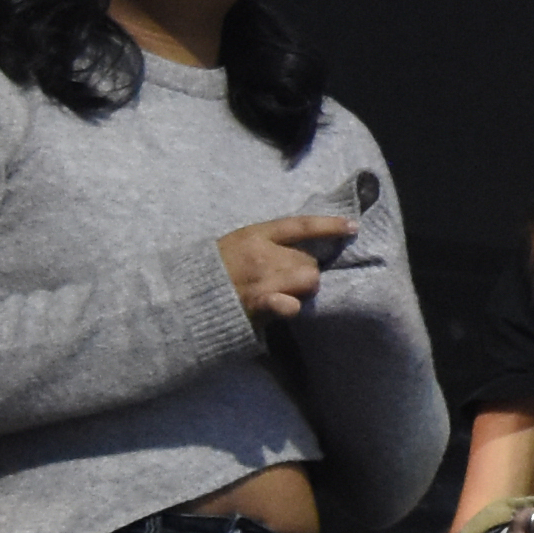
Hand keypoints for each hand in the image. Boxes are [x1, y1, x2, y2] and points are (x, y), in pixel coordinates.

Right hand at [221, 212, 359, 326]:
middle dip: (306, 271)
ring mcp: (262, 279)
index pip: (300, 225)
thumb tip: (299, 247)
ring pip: (309, 281)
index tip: (352, 226)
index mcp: (254, 234)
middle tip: (288, 280)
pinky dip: (291, 306)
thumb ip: (264, 244)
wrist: (180, 297)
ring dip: (302, 289)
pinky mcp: (260, 302)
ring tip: (283, 293)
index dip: (329, 225)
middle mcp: (262, 254)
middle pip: (310, 261)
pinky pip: (293, 304)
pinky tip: (282, 307)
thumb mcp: (234, 244)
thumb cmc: (209, 271)